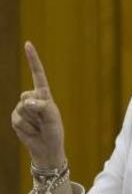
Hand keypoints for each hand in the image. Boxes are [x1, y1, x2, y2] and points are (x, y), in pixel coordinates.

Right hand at [11, 41, 65, 167]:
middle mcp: (32, 99)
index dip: (33, 60)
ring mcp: (22, 108)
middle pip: (27, 96)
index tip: (28, 44)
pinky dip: (26, 128)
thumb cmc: (53, 132)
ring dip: (32, 121)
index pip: (38, 74)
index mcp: (44, 95)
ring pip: (22, 108)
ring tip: (39, 127)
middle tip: (44, 122)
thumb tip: (26, 102)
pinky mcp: (15, 119)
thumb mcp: (53, 118)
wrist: (46, 148)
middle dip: (36, 110)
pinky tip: (32, 132)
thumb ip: (43, 107)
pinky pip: (17, 119)